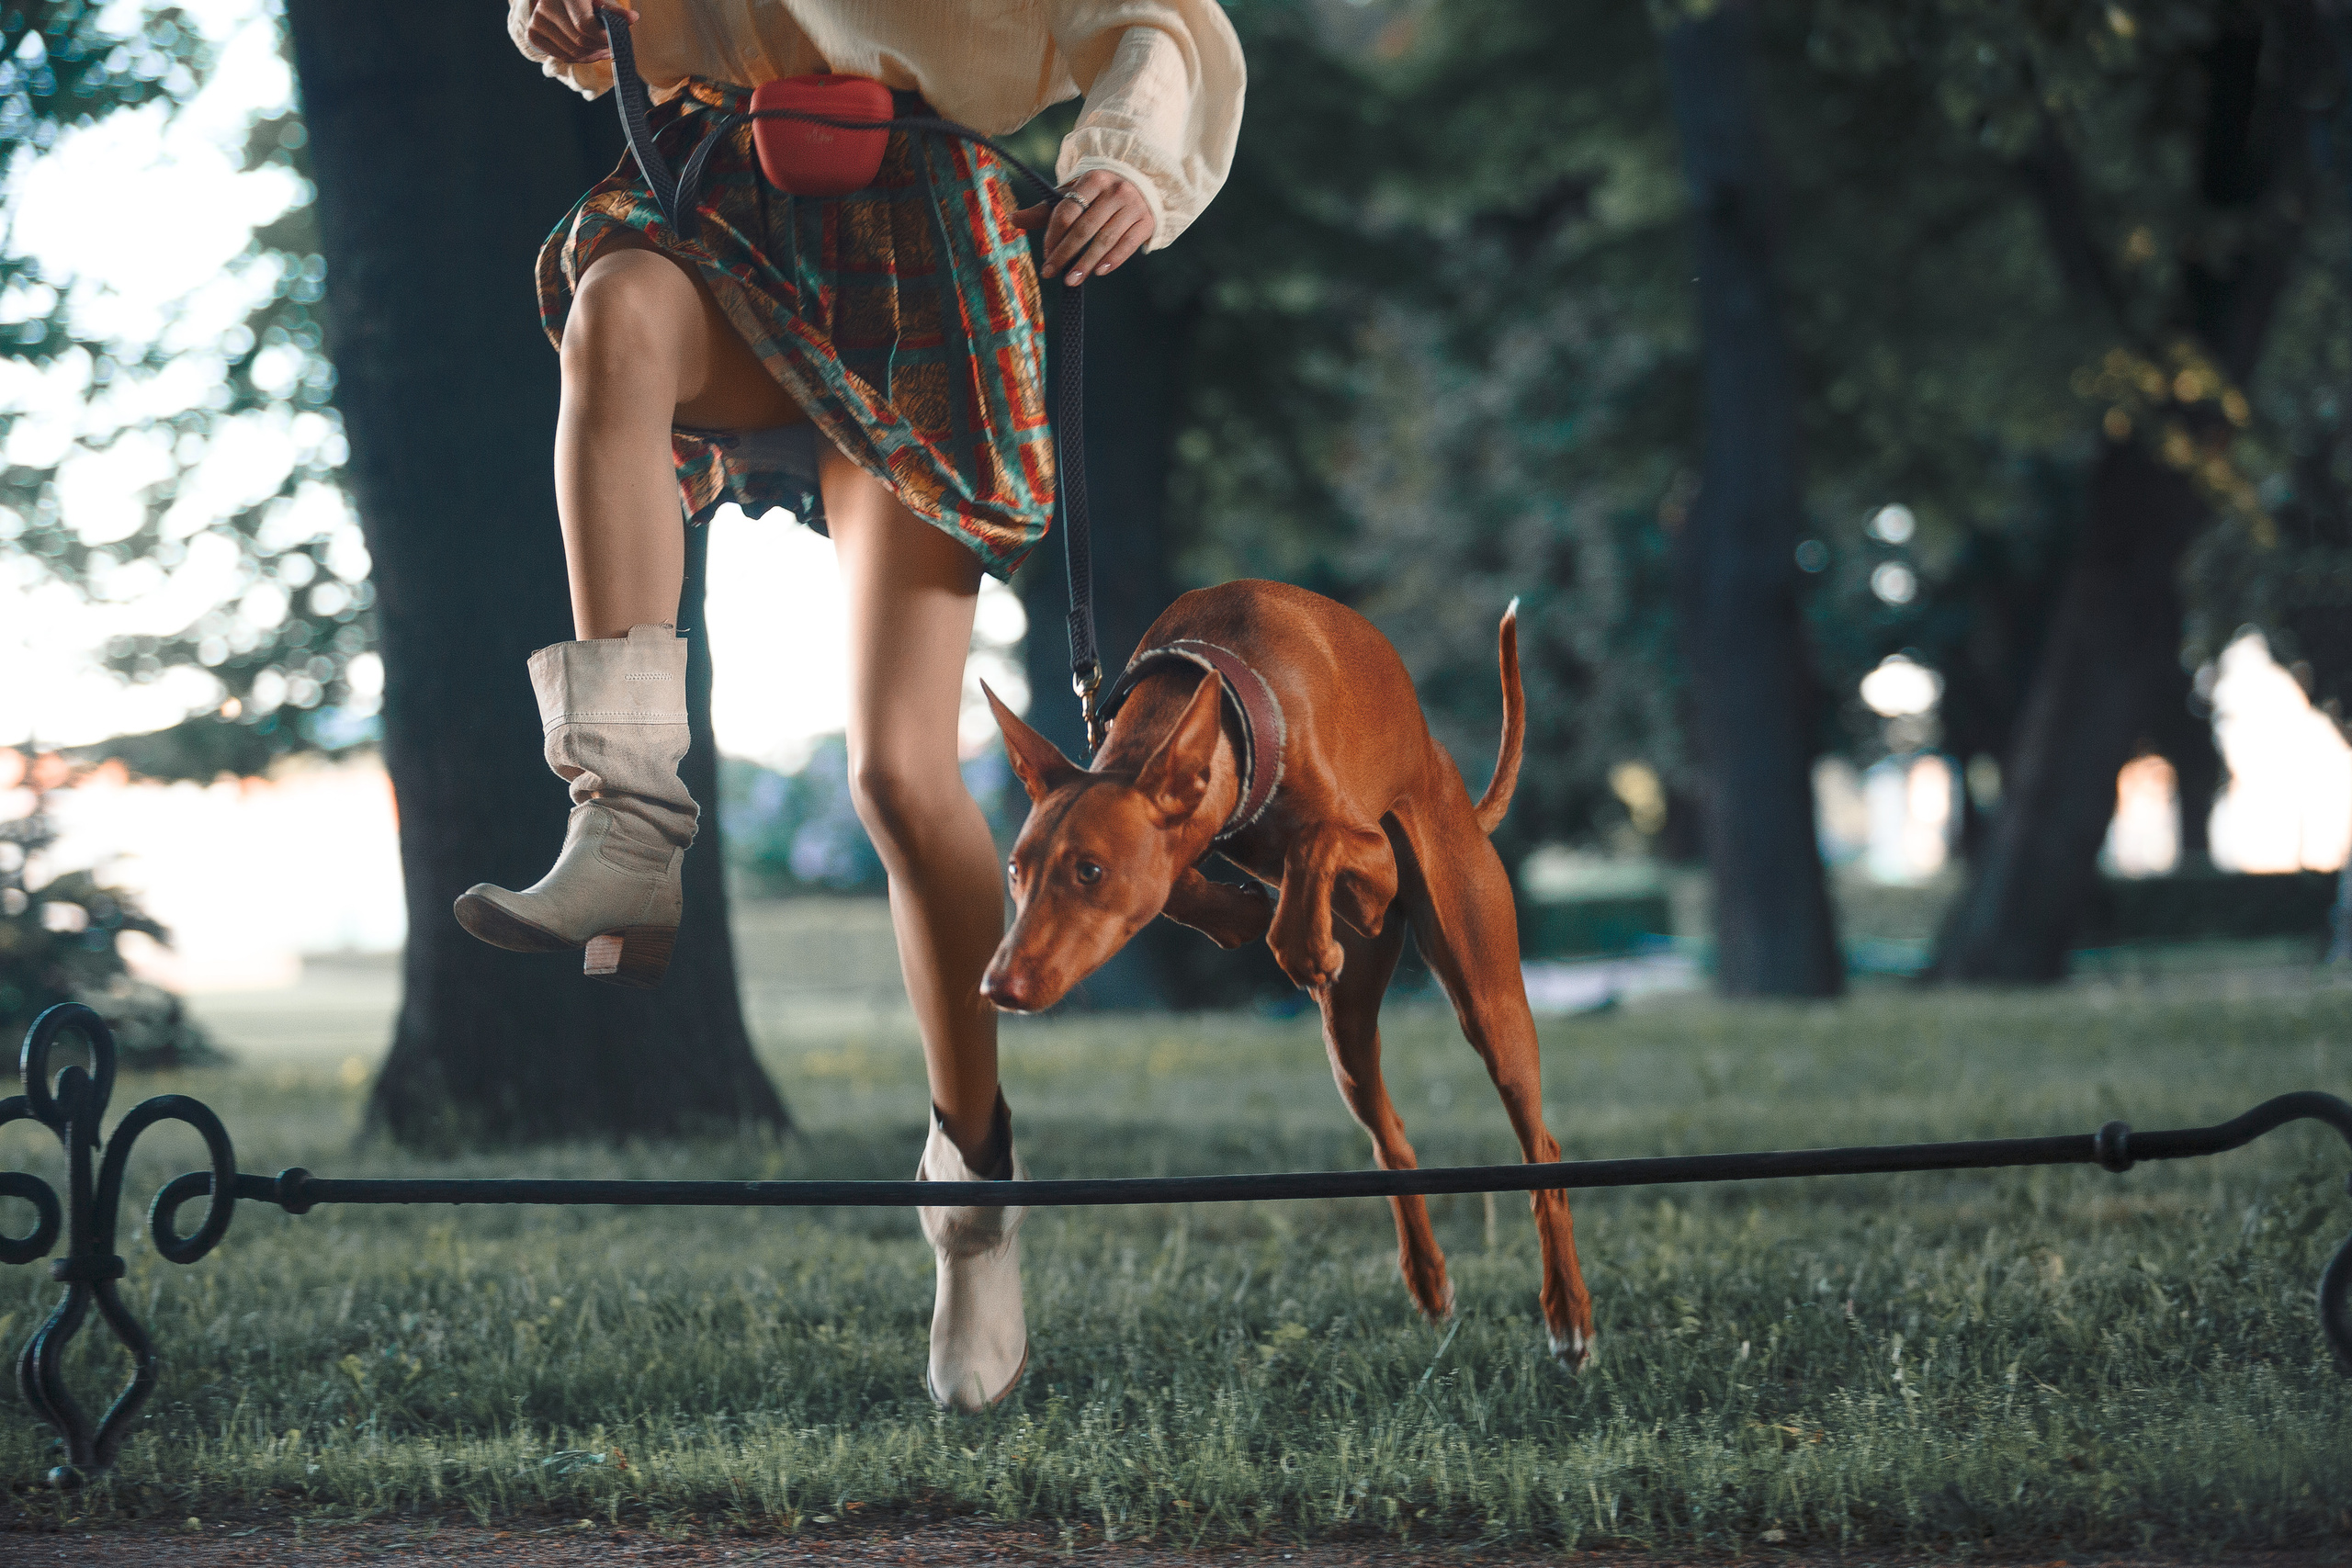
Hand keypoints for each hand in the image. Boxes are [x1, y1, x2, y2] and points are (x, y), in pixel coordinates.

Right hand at [526, 0, 637, 64]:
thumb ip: (614, 9)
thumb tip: (633, 18)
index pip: (585, 25)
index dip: (603, 37)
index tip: (615, 40)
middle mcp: (546, 5)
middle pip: (579, 41)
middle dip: (599, 47)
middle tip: (611, 47)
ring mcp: (537, 20)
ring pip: (571, 52)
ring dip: (592, 55)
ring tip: (602, 49)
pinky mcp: (533, 33)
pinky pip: (561, 56)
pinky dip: (579, 58)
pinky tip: (589, 52)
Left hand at [1011, 169, 1154, 285]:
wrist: (1142, 182)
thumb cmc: (1099, 193)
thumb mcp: (1075, 194)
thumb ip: (1046, 210)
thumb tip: (1013, 219)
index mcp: (1093, 179)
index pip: (1069, 210)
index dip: (1054, 234)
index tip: (1046, 254)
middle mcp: (1115, 191)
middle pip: (1085, 228)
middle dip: (1065, 254)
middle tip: (1050, 273)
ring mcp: (1133, 206)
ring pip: (1106, 239)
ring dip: (1086, 263)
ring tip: (1071, 281)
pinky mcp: (1147, 222)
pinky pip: (1128, 245)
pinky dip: (1113, 260)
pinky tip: (1098, 272)